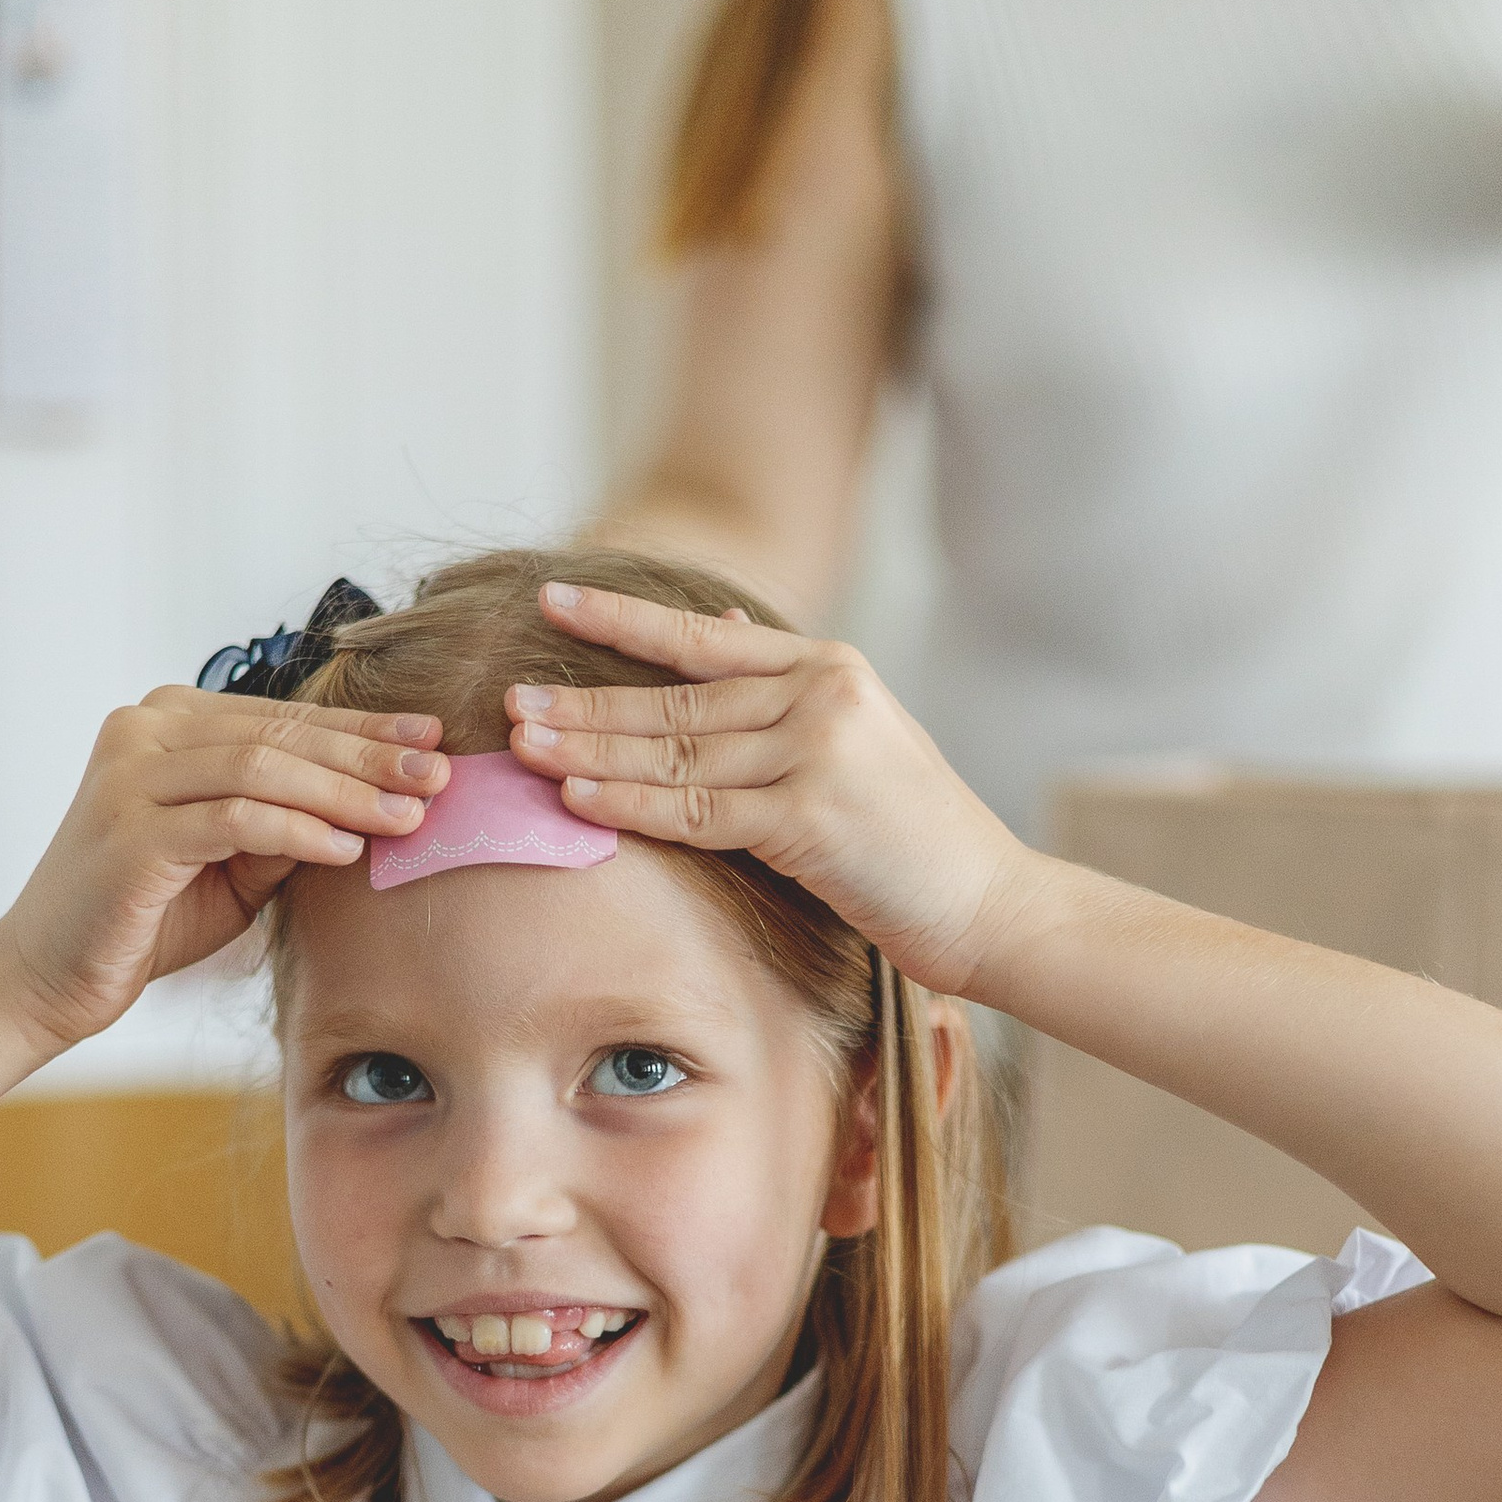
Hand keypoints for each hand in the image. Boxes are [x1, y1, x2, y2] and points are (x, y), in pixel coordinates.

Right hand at [0, 689, 446, 1051]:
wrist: (52, 974)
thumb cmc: (149, 916)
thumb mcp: (236, 860)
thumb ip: (291, 821)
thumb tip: (381, 797)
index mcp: (167, 722)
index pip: (282, 717)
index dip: (362, 727)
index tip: (433, 739)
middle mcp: (141, 730)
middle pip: (279, 732)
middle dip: (368, 753)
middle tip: (439, 772)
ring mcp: (128, 775)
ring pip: (262, 766)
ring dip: (344, 791)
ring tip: (408, 816)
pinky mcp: (129, 831)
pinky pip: (235, 819)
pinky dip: (299, 831)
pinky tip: (347, 849)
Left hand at [505, 583, 1026, 996]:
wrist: (991, 901)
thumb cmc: (919, 835)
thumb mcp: (862, 736)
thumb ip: (790, 686)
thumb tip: (723, 624)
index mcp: (830, 669)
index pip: (704, 639)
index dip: (623, 621)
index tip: (553, 600)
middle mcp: (822, 696)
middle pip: (676, 699)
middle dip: (586, 700)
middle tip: (511, 699)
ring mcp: (817, 754)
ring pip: (676, 752)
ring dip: (591, 748)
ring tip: (523, 743)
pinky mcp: (809, 819)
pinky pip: (697, 812)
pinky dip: (632, 803)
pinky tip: (578, 797)